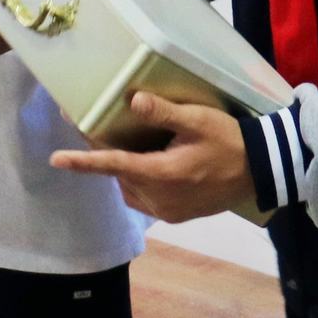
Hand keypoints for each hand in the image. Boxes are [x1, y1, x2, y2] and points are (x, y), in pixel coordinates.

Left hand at [49, 91, 253, 220]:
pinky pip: (144, 198)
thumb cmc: (229, 141)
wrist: (261, 171)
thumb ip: (164, 113)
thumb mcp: (198, 120)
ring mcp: (167, 211)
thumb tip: (133, 102)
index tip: (55, 159)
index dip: (82, 162)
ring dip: (124, 169)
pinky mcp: (176, 216)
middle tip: (99, 128)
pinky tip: (148, 163)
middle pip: (119, 175)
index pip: (113, 165)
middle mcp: (159, 198)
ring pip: (129, 188)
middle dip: (106, 155)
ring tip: (129, 145)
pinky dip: (138, 181)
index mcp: (161, 174)